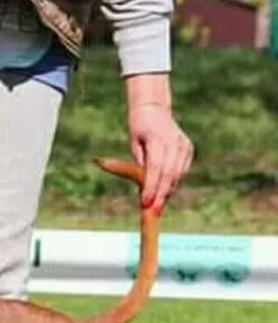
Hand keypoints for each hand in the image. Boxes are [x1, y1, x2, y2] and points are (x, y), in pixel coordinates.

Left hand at [125, 75, 192, 213]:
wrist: (153, 110)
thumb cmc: (138, 130)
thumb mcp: (134, 146)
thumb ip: (139, 166)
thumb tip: (144, 190)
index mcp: (157, 139)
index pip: (156, 168)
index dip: (151, 187)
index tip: (145, 203)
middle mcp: (174, 142)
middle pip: (169, 174)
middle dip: (161, 195)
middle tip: (152, 212)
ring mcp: (184, 145)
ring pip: (177, 175)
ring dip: (167, 192)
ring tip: (156, 207)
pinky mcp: (188, 149)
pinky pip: (181, 171)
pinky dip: (173, 184)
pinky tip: (164, 194)